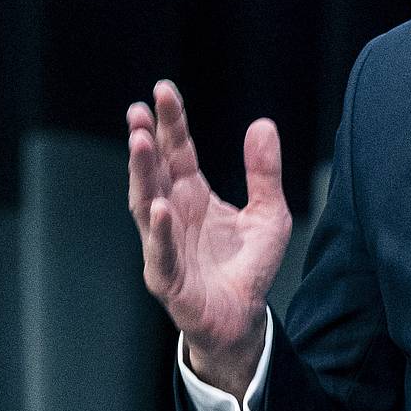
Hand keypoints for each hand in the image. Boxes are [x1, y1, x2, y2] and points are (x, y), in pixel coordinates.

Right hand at [127, 80, 291, 396]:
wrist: (243, 319)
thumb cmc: (248, 266)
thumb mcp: (270, 213)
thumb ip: (264, 172)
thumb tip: (263, 124)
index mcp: (192, 195)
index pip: (178, 151)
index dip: (171, 122)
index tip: (163, 90)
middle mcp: (172, 214)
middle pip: (155, 171)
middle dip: (146, 140)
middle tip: (139, 111)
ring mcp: (164, 244)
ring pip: (145, 203)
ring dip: (141, 174)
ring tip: (141, 142)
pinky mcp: (167, 277)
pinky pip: (161, 251)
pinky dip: (159, 229)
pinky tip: (159, 206)